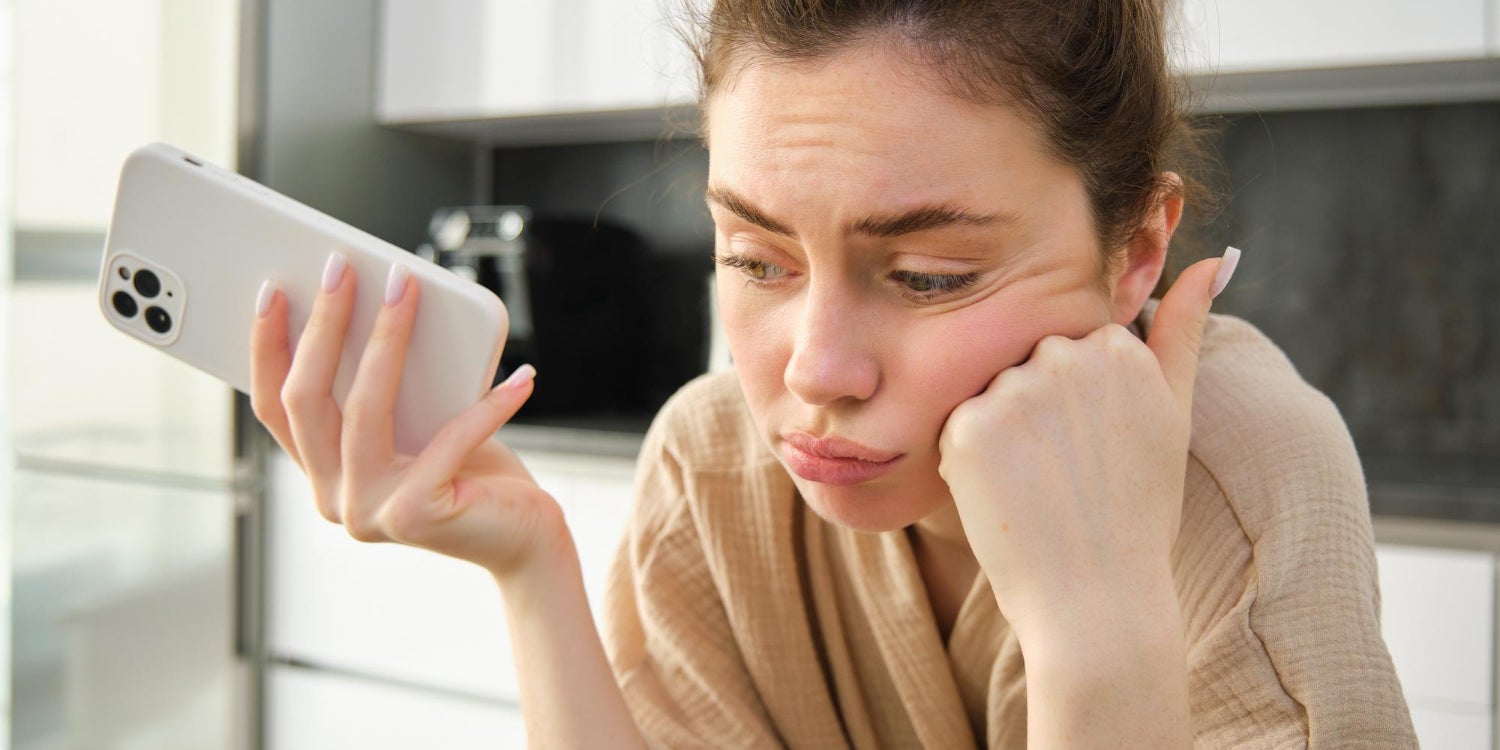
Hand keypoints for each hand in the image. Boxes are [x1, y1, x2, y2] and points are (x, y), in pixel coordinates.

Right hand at [249, 254, 562, 578]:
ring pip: (364, 409)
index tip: (272, 291)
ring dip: (387, 338)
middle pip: (308, 400)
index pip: (275, 408)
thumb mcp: (422, 424)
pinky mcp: (416, 515)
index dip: (267, 348)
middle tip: (342, 268)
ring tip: (407, 288)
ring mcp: (370, 512)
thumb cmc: (474, 473)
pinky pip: (450, 439)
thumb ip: (389, 388)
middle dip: (322, 323)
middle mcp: (336, 500)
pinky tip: (519, 375)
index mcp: (325, 477)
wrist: (522, 539)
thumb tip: (378, 300)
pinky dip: (489, 404)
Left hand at [937, 251, 1236, 641]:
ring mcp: (1013, 389)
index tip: (1092, 450)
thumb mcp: (1173, 415)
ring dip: (1001, 436)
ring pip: (989, 395)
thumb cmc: (1138, 512)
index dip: (1074, 407)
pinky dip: (969, 463)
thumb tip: (1215, 259)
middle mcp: (1065, 356)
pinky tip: (1007, 497)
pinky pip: (955, 428)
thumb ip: (1183, 330)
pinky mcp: (967, 426)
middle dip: (1034, 413)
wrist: (1096, 600)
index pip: (1071, 351)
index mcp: (1117, 348)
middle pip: (1026, 365)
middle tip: (1065, 475)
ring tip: (1039, 487)